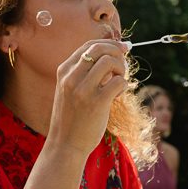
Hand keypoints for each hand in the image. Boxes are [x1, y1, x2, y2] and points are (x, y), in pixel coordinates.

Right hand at [46, 40, 128, 157]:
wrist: (65, 145)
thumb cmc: (72, 117)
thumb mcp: (69, 90)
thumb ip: (84, 73)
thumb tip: (113, 55)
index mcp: (64, 71)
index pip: (89, 46)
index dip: (109, 44)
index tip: (122, 48)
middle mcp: (71, 77)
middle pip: (100, 49)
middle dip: (117, 52)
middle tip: (123, 64)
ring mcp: (83, 89)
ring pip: (110, 62)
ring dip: (121, 69)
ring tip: (118, 82)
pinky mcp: (97, 102)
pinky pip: (119, 81)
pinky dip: (123, 85)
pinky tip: (117, 96)